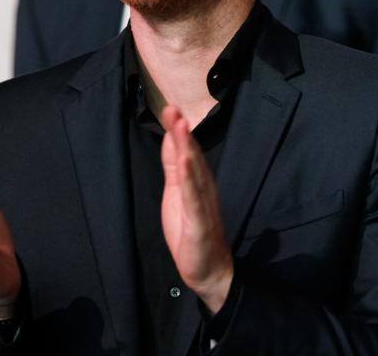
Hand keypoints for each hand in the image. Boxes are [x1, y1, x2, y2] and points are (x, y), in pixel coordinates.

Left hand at [160, 106, 232, 312]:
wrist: (207, 269)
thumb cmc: (190, 231)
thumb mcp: (176, 193)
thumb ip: (174, 166)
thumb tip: (172, 137)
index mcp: (197, 181)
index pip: (187, 152)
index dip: (178, 131)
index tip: (169, 108)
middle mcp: (204, 189)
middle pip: (192, 157)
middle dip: (182, 133)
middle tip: (172, 109)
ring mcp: (203, 205)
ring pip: (194, 174)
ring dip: (188, 150)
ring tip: (180, 128)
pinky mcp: (199, 224)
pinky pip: (194, 200)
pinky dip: (190, 181)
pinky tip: (185, 165)